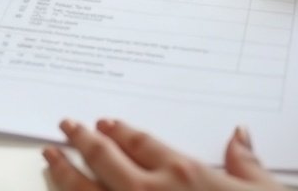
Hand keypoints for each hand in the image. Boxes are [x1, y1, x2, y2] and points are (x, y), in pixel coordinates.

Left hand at [44, 119, 283, 190]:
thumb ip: (246, 165)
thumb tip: (239, 135)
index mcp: (184, 174)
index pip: (141, 144)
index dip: (120, 132)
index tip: (104, 123)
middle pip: (105, 158)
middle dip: (83, 140)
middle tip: (66, 126)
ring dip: (65, 172)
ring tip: (50, 157)